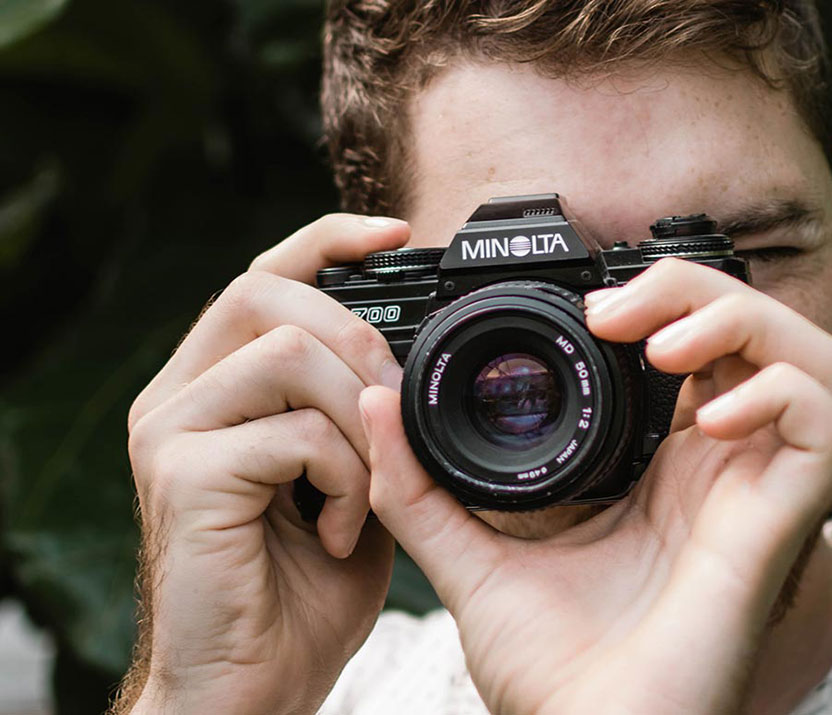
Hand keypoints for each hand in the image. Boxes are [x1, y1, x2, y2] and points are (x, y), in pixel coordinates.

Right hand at [120, 215, 408, 713]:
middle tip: (394, 415)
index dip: (328, 240)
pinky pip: (289, 430)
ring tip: (368, 497)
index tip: (400, 237)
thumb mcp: (350, 486)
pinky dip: (344, 477)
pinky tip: (340, 531)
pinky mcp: (180, 477)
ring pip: (283, 352)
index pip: (261, 277)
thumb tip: (412, 365)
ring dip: (357, 422)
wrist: (251, 688)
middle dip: (356, 338)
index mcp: (215, 389)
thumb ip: (364, 421)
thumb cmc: (301, 593)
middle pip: (263, 290)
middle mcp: (177, 397)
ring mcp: (169, 433)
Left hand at [361, 258, 831, 713]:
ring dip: (747, 325)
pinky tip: (707, 420)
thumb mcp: (473, 558)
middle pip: (764, 329)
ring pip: (816, 357)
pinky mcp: (785, 525)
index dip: (667, 302)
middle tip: (618, 315)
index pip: (703, 344)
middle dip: (699, 292)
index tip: (591, 311)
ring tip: (668, 349)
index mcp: (668, 467)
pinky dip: (781, 396)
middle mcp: (725, 469)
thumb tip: (375, 406)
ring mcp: (760, 492)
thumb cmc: (551, 674)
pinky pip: (830, 429)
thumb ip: (422, 488)